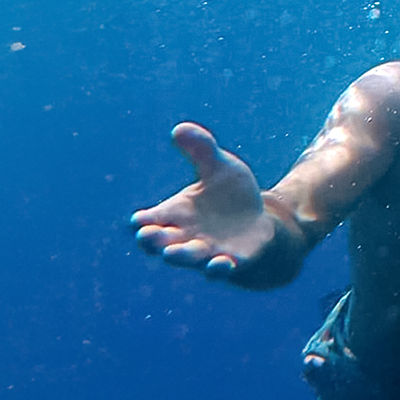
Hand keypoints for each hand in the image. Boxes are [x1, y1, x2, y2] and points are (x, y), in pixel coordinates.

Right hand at [131, 122, 273, 278]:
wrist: (260, 218)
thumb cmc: (231, 195)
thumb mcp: (220, 167)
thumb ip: (202, 149)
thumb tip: (179, 128)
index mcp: (175, 213)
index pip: (149, 220)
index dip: (141, 222)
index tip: (139, 219)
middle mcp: (184, 235)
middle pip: (160, 242)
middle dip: (153, 240)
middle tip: (148, 235)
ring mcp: (206, 251)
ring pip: (187, 258)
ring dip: (180, 256)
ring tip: (173, 252)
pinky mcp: (230, 261)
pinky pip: (219, 270)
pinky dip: (217, 269)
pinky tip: (220, 263)